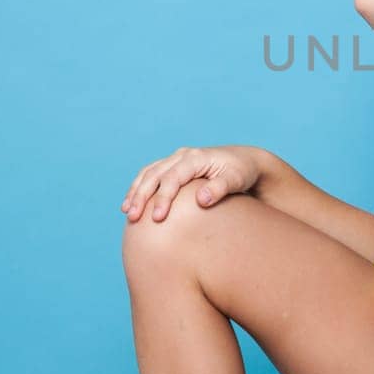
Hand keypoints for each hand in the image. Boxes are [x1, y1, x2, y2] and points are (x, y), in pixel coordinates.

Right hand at [121, 145, 262, 221]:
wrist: (245, 161)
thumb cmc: (242, 172)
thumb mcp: (237, 179)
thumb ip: (220, 188)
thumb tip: (202, 199)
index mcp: (196, 158)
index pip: (173, 177)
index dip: (163, 197)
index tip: (157, 218)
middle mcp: (183, 156)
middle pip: (155, 174)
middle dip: (142, 196)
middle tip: (133, 218)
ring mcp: (177, 159)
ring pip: (149, 173)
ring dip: (136, 191)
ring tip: (127, 212)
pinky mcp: (174, 166)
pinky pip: (151, 174)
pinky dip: (139, 187)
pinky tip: (131, 203)